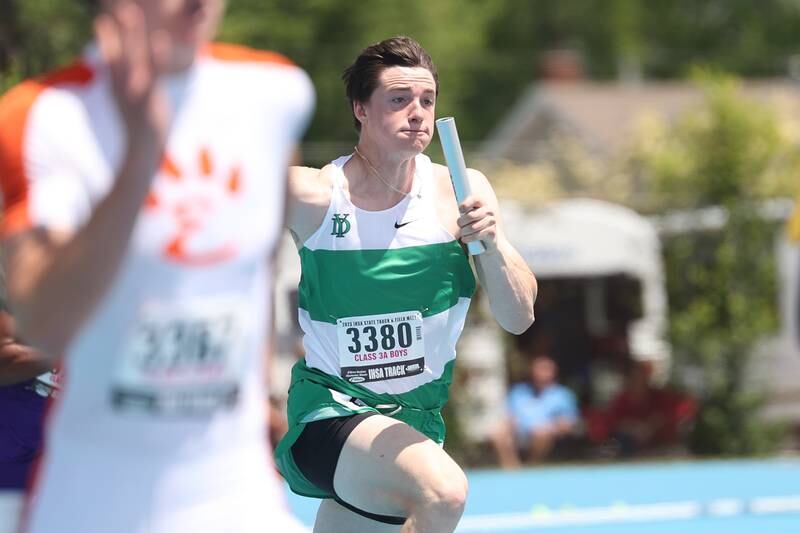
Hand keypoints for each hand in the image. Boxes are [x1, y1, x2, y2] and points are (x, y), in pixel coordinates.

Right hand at [95, 1, 169, 144]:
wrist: (140, 150)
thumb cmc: (140, 126)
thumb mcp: (129, 103)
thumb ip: (127, 86)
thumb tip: (125, 80)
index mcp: (116, 84)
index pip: (109, 54)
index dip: (107, 36)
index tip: (104, 18)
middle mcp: (120, 83)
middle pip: (118, 49)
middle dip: (118, 27)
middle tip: (120, 5)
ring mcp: (132, 89)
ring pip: (132, 55)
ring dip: (131, 33)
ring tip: (131, 11)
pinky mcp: (148, 96)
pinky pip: (153, 72)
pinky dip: (155, 55)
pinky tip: (159, 39)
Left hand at [457, 195, 498, 251]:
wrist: (486, 239)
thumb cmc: (473, 224)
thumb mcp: (468, 215)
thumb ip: (463, 210)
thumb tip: (456, 208)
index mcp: (482, 204)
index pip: (475, 199)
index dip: (466, 204)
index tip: (460, 210)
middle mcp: (489, 211)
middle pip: (471, 216)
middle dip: (461, 222)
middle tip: (459, 225)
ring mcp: (492, 221)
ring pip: (473, 227)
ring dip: (464, 232)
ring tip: (462, 233)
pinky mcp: (492, 232)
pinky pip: (477, 235)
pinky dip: (468, 238)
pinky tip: (465, 239)